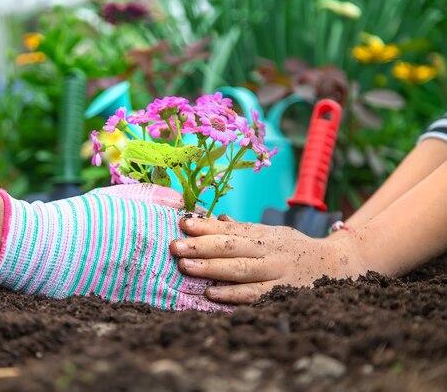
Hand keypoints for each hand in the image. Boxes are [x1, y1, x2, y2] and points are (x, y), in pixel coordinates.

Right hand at [0, 184, 231, 311]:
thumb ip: (154, 196)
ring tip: (242, 298)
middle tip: (247, 271)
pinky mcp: (138, 294)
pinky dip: (193, 310)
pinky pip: (172, 305)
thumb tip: (182, 201)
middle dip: (227, 267)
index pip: (198, 231)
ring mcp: (150, 272)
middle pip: (202, 259)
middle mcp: (161, 248)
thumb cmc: (86, 217)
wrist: (54, 246)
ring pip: (194, 284)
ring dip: (218, 292)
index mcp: (159, 222)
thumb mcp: (121, 196)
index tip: (232, 238)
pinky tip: (207, 314)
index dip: (217, 237)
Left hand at [169, 215, 367, 303]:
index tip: (183, 222)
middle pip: (231, 246)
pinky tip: (211, 293)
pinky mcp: (281, 293)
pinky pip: (254, 294)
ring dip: (211, 268)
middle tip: (175, 244)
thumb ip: (245, 229)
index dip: (206, 226)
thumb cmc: (297, 249)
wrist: (340, 264)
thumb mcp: (273, 233)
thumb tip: (217, 219)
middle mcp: (268, 250)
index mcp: (264, 234)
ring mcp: (275, 272)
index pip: (231, 228)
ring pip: (240, 269)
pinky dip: (232, 294)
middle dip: (201, 245)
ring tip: (185, 265)